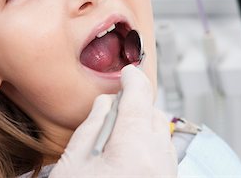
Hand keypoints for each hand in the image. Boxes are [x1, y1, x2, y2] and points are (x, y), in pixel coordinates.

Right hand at [49, 65, 176, 176]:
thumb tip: (107, 102)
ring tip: (115, 140)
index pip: (139, 98)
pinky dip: (147, 145)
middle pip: (154, 115)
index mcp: (134, 150)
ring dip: (142, 127)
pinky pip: (162, 154)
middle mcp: (158, 162)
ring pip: (161, 134)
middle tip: (111, 113)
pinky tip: (125, 155)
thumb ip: (93, 124)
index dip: (133, 80)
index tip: (128, 73)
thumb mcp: (74, 160)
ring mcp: (166, 174)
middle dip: (136, 107)